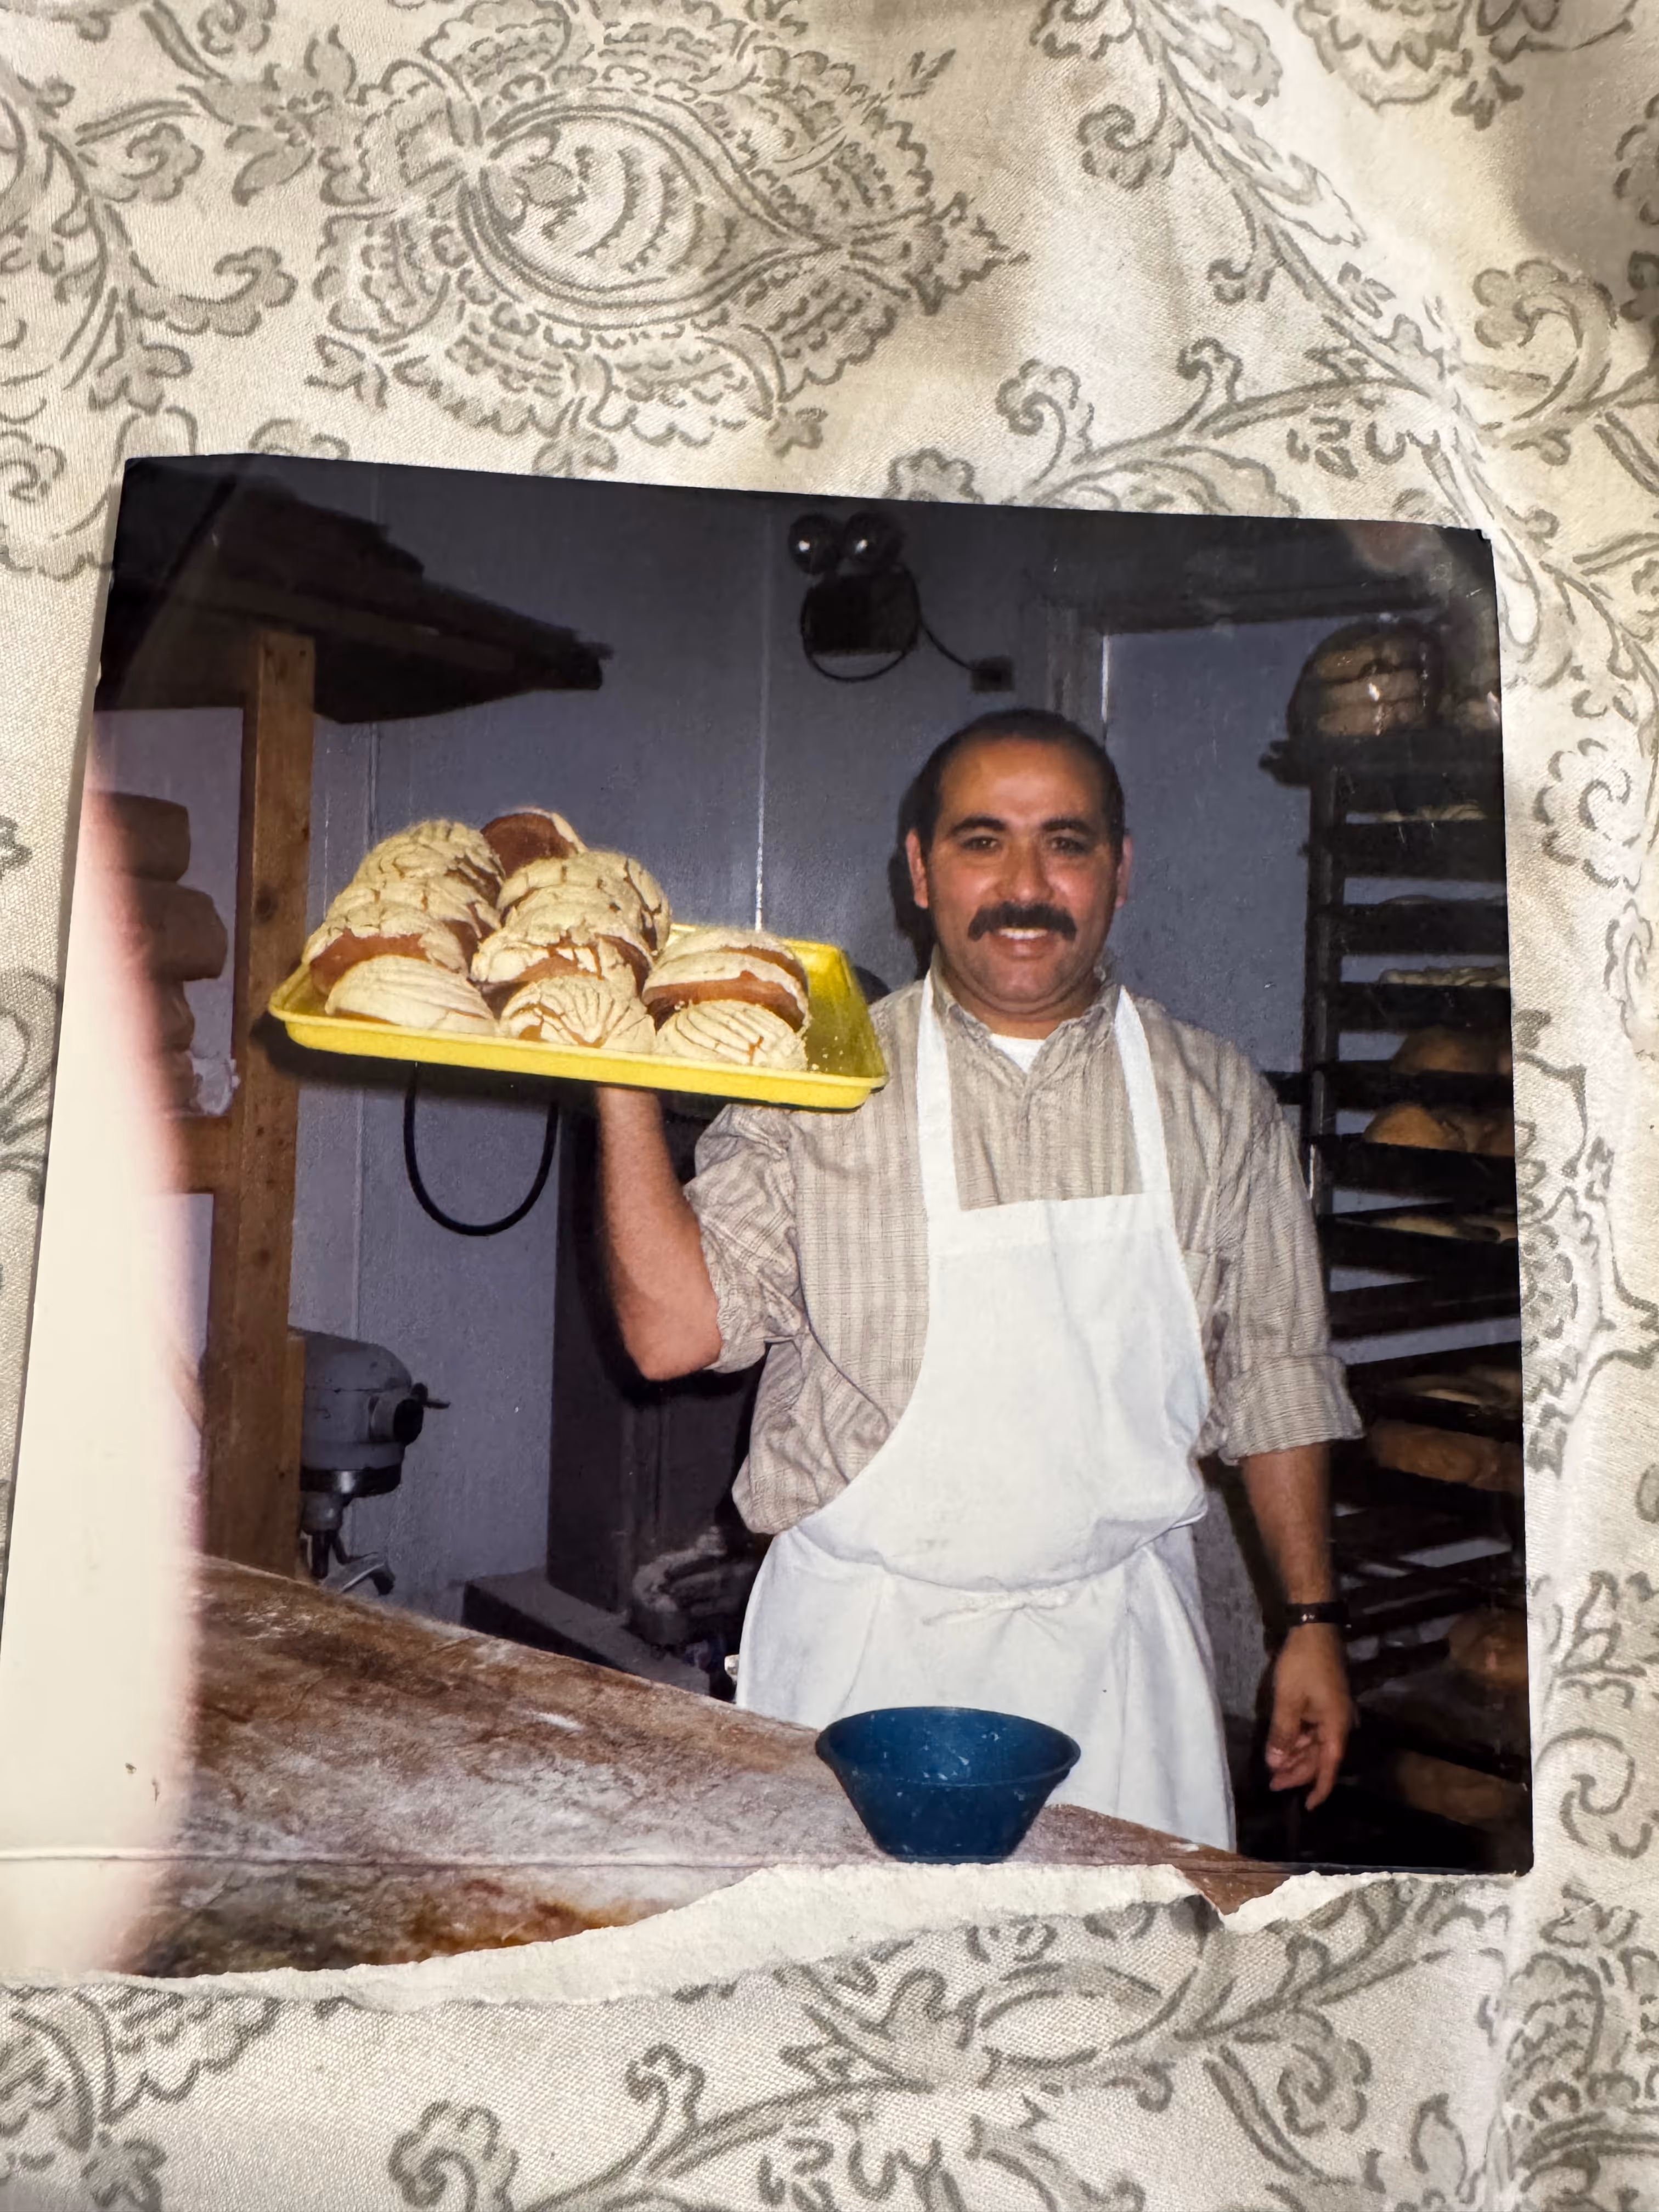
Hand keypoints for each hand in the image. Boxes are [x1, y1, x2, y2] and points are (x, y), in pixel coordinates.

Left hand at [1264, 1625, 1352, 1809]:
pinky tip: (1282, 1745)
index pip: (1329, 1766)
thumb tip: (1277, 1763)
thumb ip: (1283, 1734)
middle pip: (1320, 1757)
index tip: (1307, 1807)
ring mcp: (1332, 1712)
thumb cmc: (1302, 1664)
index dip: (1319, 1789)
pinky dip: (1298, 1739)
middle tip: (1272, 1783)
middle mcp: (1339, 1723)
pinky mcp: (1325, 1703)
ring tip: (1273, 1767)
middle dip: (1298, 1772)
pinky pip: (1313, 1730)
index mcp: (1336, 1726)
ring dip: (1296, 1756)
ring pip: (1315, 1744)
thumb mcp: (1288, 1701)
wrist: (1315, 1629)